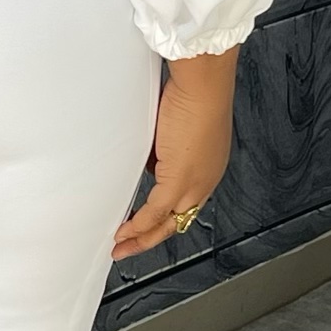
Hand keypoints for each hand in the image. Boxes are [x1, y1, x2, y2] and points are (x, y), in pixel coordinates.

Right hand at [112, 48, 238, 260]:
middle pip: (178, 221)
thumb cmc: (194, 93)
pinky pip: (155, 213)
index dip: (164, 217)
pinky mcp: (180, 180)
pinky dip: (138, 227)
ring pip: (168, 224)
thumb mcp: (174, 126)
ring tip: (121, 245)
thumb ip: (162, 147)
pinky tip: (123, 233)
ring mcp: (195, 183)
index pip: (186, 202)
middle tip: (129, 245)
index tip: (144, 222)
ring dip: (142, 238)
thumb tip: (148, 161)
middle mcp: (205, 179)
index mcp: (209, 167)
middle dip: (151, 237)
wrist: (203, 84)